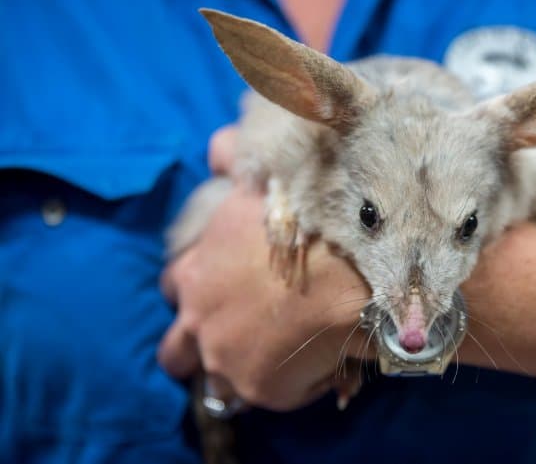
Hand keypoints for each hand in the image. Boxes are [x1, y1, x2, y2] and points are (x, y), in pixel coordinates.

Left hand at [158, 128, 371, 410]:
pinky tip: (307, 367)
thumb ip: (232, 159)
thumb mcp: (266, 179)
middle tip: (234, 334)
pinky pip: (257, 395)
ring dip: (228, 369)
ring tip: (262, 361)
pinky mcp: (256, 386)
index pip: (175, 286)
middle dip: (196, 341)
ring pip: (210, 379)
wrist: (351, 269)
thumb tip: (218, 150)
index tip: (218, 289)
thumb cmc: (312, 223)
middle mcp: (198, 316)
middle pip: (175, 347)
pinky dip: (279, 384)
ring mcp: (221, 355)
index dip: (195, 290)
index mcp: (197, 269)